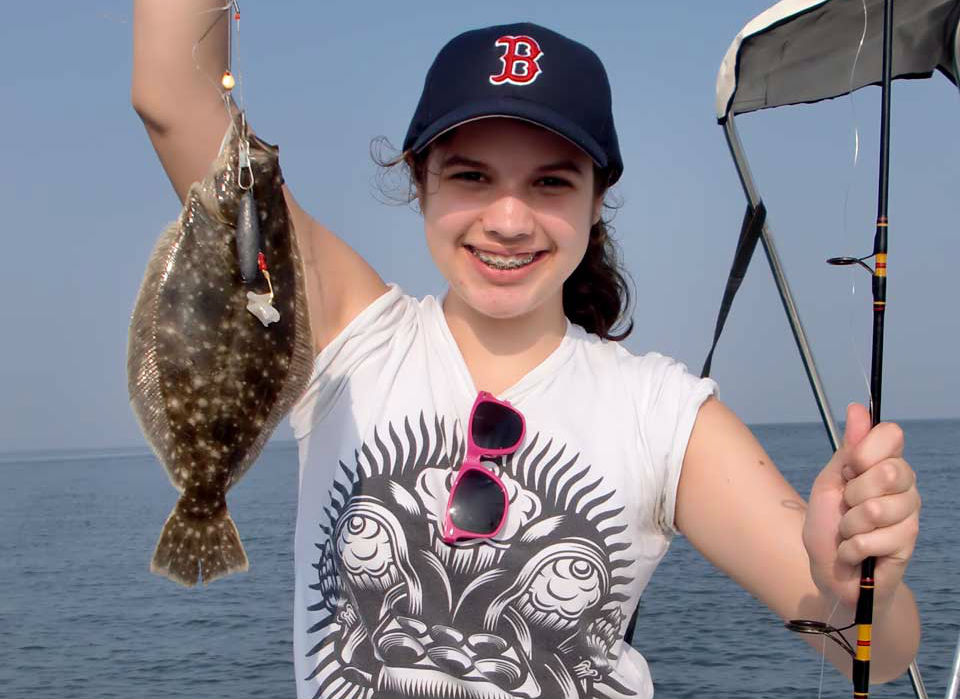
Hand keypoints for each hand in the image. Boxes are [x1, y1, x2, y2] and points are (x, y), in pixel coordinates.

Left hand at [802, 403, 920, 610]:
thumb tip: (858, 407)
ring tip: (849, 532)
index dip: (866, 450)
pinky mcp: (907, 545)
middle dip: (854, 493)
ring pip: (876, 509)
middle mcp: (904, 485)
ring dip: (849, 526)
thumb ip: (848, 448)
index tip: (850, 468)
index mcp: (884, 464)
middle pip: (890, 471)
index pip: (892, 434)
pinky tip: (855, 553)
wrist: (831, 572)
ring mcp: (909, 515)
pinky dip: (851, 548)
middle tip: (848, 506)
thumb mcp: (829, 482)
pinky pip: (871, 539)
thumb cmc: (828, 525)